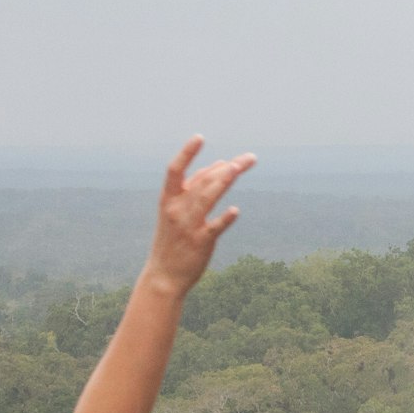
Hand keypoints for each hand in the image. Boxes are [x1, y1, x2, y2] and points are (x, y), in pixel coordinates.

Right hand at [142, 136, 255, 293]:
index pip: (175, 171)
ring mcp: (188, 226)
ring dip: (222, 183)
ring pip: (206, 199)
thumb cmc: (174, 239)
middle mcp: (177, 210)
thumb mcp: (177, 211)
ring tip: (237, 169)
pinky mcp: (200, 242)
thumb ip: (196, 188)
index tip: (200, 137)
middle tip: (249, 159)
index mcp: (168, 199)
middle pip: (202, 182)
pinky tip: (235, 211)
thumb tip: (221, 164)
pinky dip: (224, 219)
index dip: (186, 153)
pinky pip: (214, 228)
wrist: (164, 275)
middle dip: (226, 168)